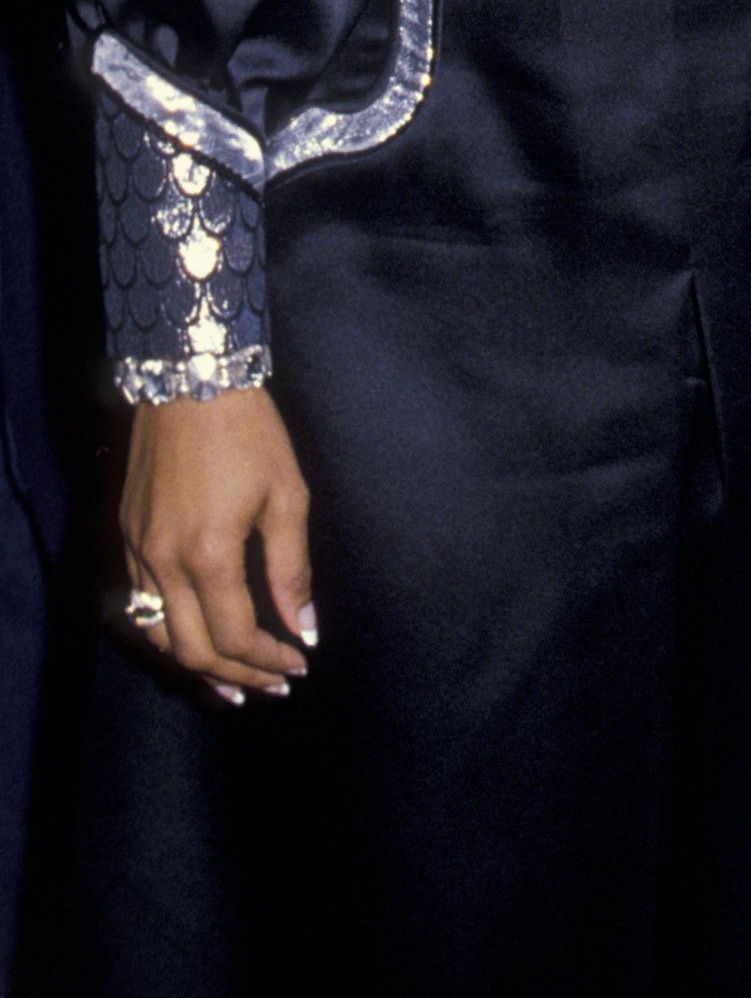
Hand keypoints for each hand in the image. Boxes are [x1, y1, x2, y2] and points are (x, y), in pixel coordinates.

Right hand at [122, 387, 313, 702]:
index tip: (298, 665)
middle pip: (192, 651)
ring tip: (231, 686)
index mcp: (208, 555)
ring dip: (195, 667)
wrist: (191, 380)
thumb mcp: (286, 495)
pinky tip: (194, 637)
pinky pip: (141, 605)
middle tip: (271, 688)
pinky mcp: (127, 537)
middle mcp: (164, 562)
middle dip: (235, 678)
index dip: (269, 661)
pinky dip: (169, 634)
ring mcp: (138, 551)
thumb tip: (306, 629)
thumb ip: (292, 569)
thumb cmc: (248, 432)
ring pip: (157, 636)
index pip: (236, 637)